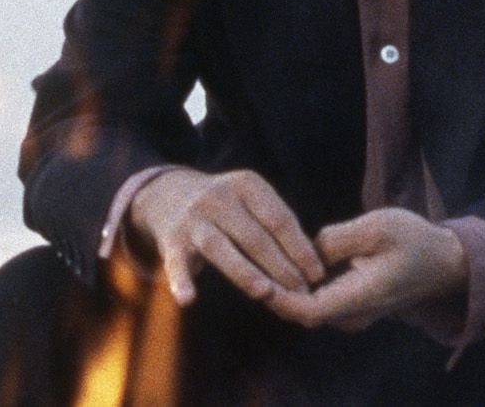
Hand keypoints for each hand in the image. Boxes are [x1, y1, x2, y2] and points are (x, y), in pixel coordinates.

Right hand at [127, 167, 325, 306]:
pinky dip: (181, 281)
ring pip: (221, 248)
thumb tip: (313, 263)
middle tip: (301, 293)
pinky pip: (176, 264)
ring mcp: (193, 219)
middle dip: (281, 266)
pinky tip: (188, 300)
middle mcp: (218, 198)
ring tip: (266, 292)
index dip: (300, 248)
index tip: (317, 274)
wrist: (167, 194)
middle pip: (255, 236)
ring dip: (244, 271)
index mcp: (246, 185)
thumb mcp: (250, 199)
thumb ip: (276, 222)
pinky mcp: (171, 241)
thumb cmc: (226, 205)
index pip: (279, 219)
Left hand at [269, 207, 466, 331]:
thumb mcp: (377, 227)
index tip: (255, 278)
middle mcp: (353, 315)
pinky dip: (299, 287)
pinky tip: (284, 262)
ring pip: (308, 307)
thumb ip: (335, 239)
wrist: (444, 261)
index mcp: (360, 297)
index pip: (308, 309)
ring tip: (259, 258)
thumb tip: (304, 249)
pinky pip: (318, 302)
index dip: (279, 297)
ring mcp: (353, 315)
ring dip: (285, 289)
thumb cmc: (414, 241)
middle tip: (247, 260)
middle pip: (302, 311)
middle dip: (274, 290)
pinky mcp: (353, 307)